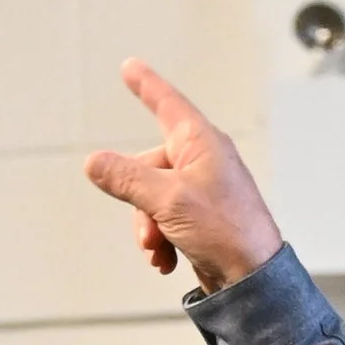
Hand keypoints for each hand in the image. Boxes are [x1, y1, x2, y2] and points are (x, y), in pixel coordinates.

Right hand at [83, 61, 282, 293]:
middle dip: (138, 202)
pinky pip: (164, 220)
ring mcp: (201, 190)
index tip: (130, 66)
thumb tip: (93, 162)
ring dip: (148, 227)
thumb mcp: (167, 200)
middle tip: (149, 231)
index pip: (167, 104)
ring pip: (151, 198)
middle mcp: (202, 161)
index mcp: (201, 142)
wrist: (251, 277)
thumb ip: (126, 179)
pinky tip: (166, 260)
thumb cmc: (224, 230)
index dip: (146, 85)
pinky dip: (160, 240)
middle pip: (147, 166)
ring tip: (158, 249)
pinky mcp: (200, 219)